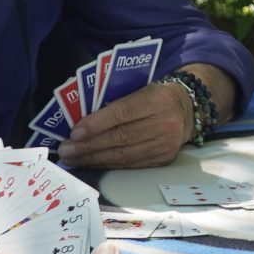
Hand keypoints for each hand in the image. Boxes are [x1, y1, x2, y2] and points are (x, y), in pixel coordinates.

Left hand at [58, 79, 191, 169]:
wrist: (187, 110)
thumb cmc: (154, 96)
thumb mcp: (140, 89)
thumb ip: (116, 100)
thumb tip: (81, 120)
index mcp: (158, 99)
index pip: (123, 112)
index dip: (97, 123)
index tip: (74, 132)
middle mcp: (165, 123)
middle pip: (121, 137)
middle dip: (89, 146)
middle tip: (65, 150)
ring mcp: (165, 144)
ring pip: (124, 155)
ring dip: (94, 158)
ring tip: (72, 159)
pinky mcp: (162, 160)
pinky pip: (130, 165)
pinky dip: (107, 164)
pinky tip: (91, 163)